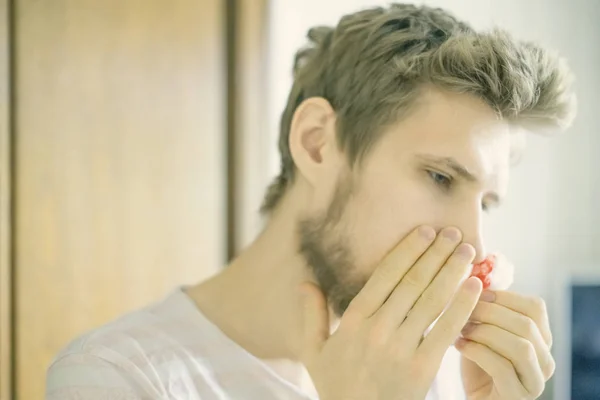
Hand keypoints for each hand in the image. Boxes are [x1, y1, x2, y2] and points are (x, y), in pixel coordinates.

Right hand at [299, 226, 482, 399]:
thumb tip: (304, 282)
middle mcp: (378, 329)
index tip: (425, 231)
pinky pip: (446, 330)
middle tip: (453, 232)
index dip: (408, 250)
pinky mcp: (423, 369)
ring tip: (468, 250)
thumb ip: (311, 316)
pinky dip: (462, 306)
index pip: (385, 275)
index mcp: (353, 321)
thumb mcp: (313, 352)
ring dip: (452, 272)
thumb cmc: (336, 387)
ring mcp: (402, 349)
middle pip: (413, 282)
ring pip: (431, 300)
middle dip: (436, 253)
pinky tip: (475, 287)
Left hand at [457, 290, 553, 399]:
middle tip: (462, 310)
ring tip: (460, 329)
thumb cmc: (477, 360)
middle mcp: (545, 360)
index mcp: (541, 339)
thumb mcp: (483, 329)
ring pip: (521, 347)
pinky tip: (458, 346)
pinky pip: (503, 368)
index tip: (474, 293)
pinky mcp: (518, 396)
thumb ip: (486, 308)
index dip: (504, 296)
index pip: (536, 307)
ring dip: (485, 332)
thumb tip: (471, 274)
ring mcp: (535, 381)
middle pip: (527, 325)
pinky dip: (477, 352)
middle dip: (489, 313)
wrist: (475, 397)